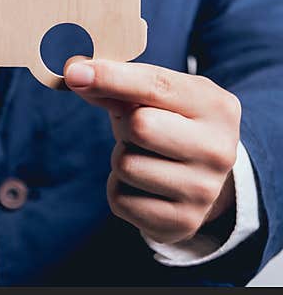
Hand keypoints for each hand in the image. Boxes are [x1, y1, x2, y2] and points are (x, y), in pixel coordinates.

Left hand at [64, 59, 240, 244]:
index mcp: (217, 107)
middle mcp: (219, 149)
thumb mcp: (156, 98)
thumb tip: (76, 73)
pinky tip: (142, 185)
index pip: (156, 85)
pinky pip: (120, 199)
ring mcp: (203, 190)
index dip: (110, 77)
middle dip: (125, 126)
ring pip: (125, 164)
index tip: (75, 73)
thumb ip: (118, 85)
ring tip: (145, 158)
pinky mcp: (182, 221)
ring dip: (121, 158)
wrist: (201, 180)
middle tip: (138, 132)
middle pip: (139, 126)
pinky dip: (119, 188)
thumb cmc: (170, 126)